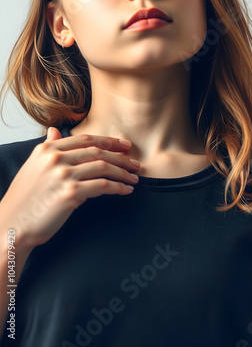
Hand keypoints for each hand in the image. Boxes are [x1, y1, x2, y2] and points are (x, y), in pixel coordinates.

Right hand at [0, 127, 139, 250]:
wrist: (12, 224)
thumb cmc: (24, 198)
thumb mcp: (32, 165)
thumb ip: (47, 147)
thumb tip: (55, 131)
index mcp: (47, 149)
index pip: (85, 139)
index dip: (108, 141)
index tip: (123, 145)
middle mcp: (56, 158)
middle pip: (97, 151)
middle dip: (120, 156)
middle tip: (135, 162)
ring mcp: (63, 175)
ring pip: (103, 167)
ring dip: (123, 172)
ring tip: (134, 177)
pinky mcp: (71, 194)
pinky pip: (102, 186)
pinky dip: (118, 187)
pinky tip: (125, 190)